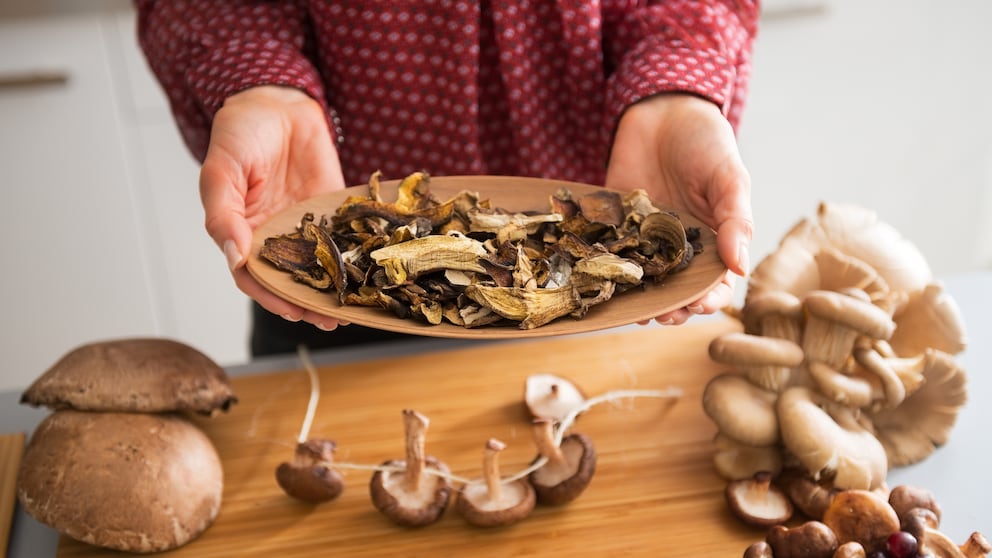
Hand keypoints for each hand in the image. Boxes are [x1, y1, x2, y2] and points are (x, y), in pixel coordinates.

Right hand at [199, 85, 345, 329]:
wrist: (276, 103)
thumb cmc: (239, 134)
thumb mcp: (221, 171)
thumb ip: (223, 214)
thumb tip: (234, 257)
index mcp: (242, 232)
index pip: (254, 276)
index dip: (272, 296)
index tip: (292, 310)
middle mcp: (274, 236)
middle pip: (290, 279)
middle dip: (309, 303)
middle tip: (330, 320)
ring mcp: (304, 226)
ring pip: (319, 266)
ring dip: (334, 288)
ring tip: (354, 310)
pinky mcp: (330, 211)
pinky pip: (343, 238)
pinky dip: (354, 257)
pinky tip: (370, 273)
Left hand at [605, 93, 752, 324]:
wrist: (662, 110)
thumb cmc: (706, 142)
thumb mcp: (729, 177)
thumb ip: (736, 220)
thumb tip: (740, 267)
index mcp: (714, 241)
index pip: (716, 283)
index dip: (710, 299)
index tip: (698, 304)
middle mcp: (679, 248)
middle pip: (678, 290)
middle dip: (672, 308)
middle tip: (662, 315)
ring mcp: (645, 240)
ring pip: (644, 281)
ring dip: (640, 299)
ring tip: (636, 310)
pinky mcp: (615, 226)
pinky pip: (611, 254)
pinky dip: (607, 271)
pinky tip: (603, 284)